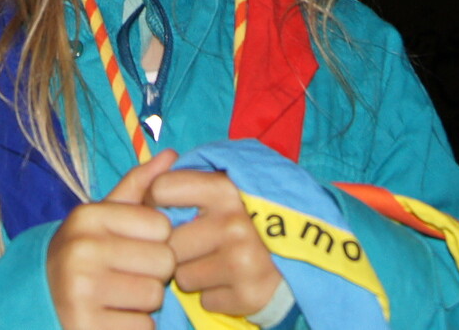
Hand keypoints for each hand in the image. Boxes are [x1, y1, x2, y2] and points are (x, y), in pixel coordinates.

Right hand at [47, 150, 178, 329]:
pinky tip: (112, 318)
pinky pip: (143, 328)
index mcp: (87, 217)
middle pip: (164, 262)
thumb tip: (173, 153)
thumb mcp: (102, 217)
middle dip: (153, 272)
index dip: (154, 240)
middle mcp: (81, 250)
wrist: (37, 301)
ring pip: (155, 297)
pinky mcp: (87, 328)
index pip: (162, 226)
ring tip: (119, 297)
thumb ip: (138, 186)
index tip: (131, 246)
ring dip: (144, 302)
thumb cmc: (83, 254)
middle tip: (126, 275)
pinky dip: (134, 327)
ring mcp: (81, 293)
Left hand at [150, 168, 284, 319]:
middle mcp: (233, 223)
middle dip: (176, 246)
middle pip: (167, 242)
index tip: (165, 209)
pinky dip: (214, 294)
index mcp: (224, 188)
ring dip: (192, 273)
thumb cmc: (247, 213)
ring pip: (182, 276)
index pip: (161, 189)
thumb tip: (162, 157)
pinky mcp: (249, 295)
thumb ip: (186, 173)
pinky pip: (205, 301)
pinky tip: (230, 280)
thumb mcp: (222, 183)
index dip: (154, 201)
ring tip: (215, 261)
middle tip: (196, 243)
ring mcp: (242, 262)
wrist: (303, 252)